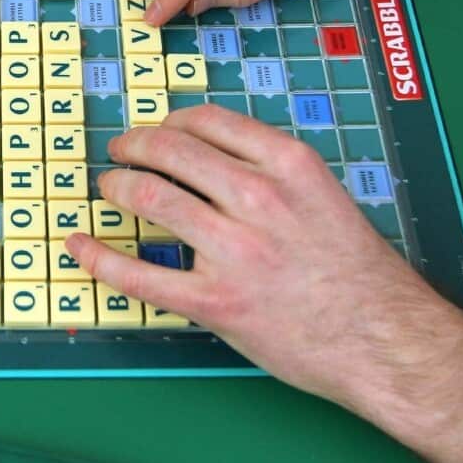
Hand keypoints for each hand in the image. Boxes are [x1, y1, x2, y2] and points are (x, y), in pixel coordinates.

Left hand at [65, 105, 462, 409]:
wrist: (383, 340)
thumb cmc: (359, 274)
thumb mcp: (325, 197)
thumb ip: (273, 174)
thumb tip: (216, 161)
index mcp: (287, 165)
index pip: (208, 121)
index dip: (170, 122)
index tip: (158, 129)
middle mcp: (257, 196)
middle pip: (171, 151)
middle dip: (134, 145)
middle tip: (118, 151)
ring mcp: (232, 249)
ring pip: (149, 197)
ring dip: (116, 186)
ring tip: (107, 187)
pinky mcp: (213, 301)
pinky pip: (138, 274)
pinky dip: (98, 257)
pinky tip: (79, 246)